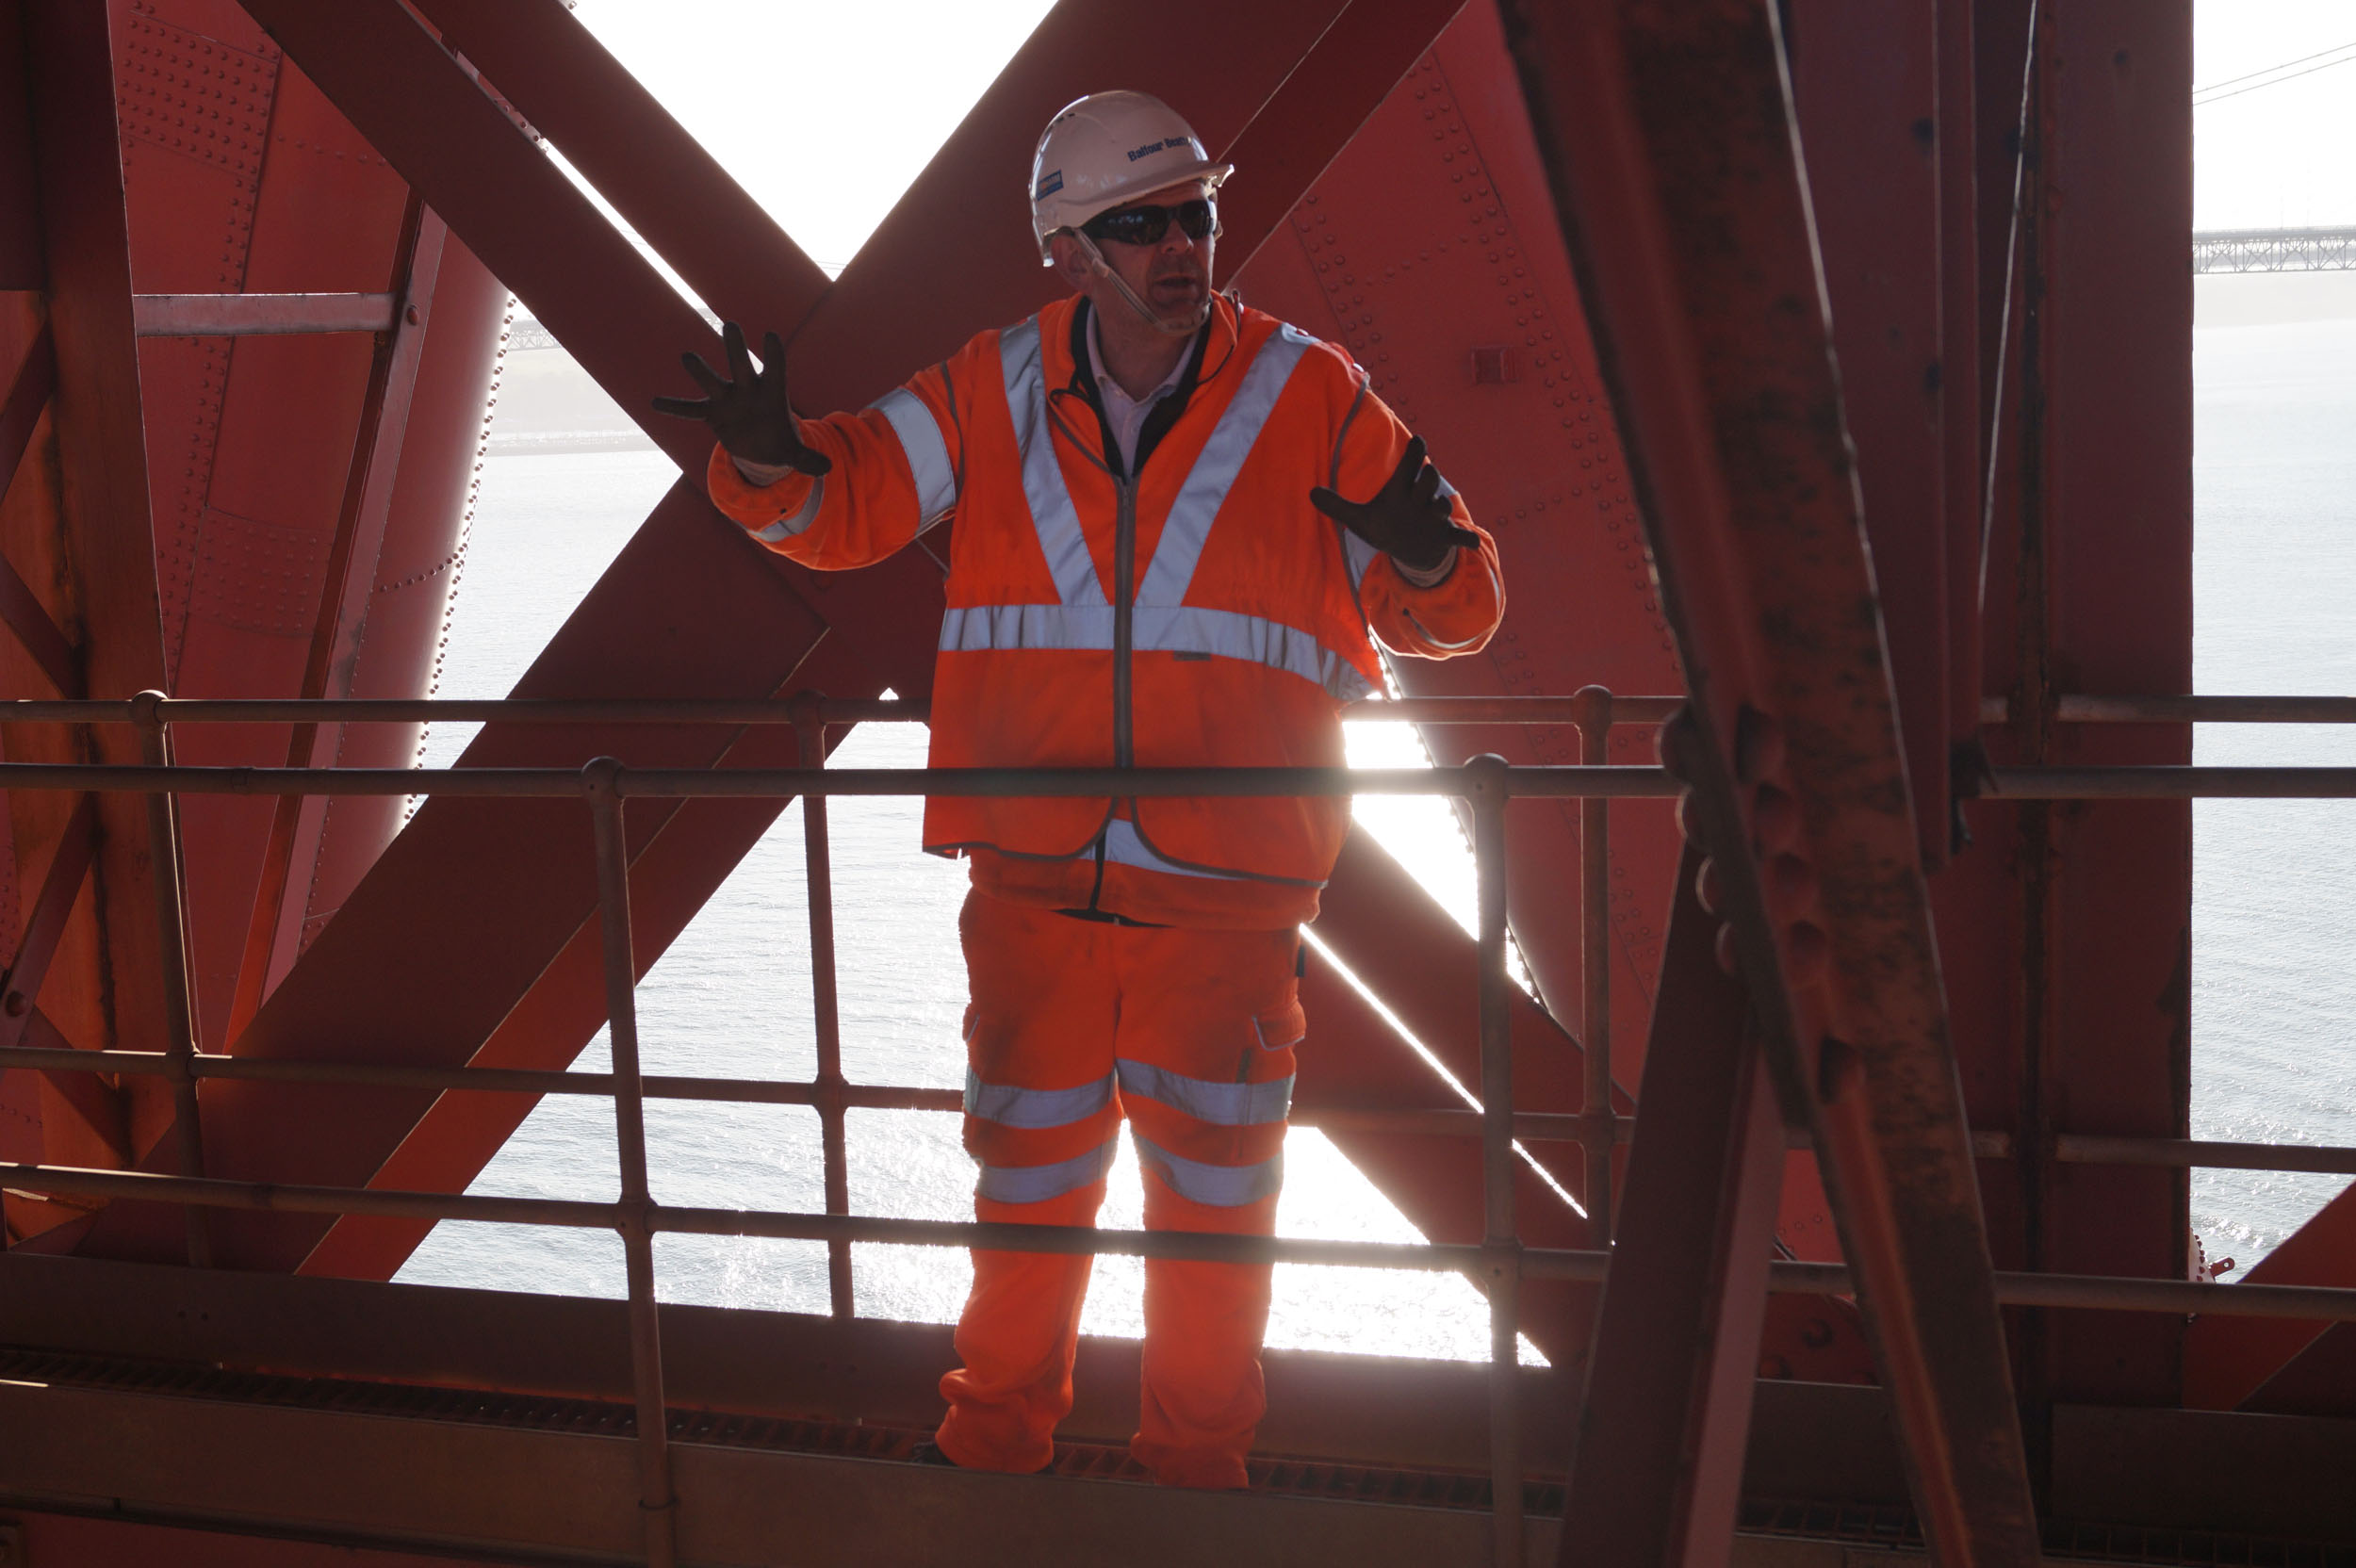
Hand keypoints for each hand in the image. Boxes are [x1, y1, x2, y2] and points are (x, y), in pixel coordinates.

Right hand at [650, 321, 830, 475]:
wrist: (761, 445)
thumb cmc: (779, 440)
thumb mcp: (794, 452)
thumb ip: (806, 459)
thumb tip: (826, 469)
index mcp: (772, 394)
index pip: (775, 369)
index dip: (774, 355)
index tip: (771, 336)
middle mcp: (748, 390)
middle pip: (741, 365)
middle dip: (736, 347)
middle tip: (731, 326)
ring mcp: (728, 399)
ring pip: (713, 381)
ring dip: (701, 370)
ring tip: (688, 357)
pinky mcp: (712, 413)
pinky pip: (690, 409)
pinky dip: (675, 407)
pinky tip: (656, 402)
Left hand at [1308, 437, 1478, 572]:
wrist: (1412, 549)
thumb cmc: (1387, 526)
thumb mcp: (1360, 520)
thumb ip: (1336, 506)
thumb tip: (1309, 493)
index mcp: (1401, 491)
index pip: (1408, 467)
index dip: (1414, 453)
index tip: (1419, 440)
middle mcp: (1419, 500)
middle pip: (1428, 481)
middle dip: (1428, 477)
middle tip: (1426, 470)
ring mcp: (1434, 519)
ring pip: (1442, 507)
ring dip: (1441, 507)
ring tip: (1438, 508)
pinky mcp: (1444, 537)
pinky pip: (1459, 537)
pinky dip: (1466, 540)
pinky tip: (1472, 545)